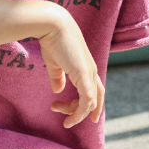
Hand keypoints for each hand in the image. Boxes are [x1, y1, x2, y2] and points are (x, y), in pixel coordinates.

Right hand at [37, 9, 103, 127]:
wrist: (53, 25)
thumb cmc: (52, 40)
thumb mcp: (54, 63)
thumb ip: (57, 77)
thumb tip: (58, 90)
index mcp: (86, 67)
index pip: (93, 89)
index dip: (88, 104)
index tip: (72, 113)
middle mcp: (91, 71)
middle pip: (96, 98)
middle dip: (87, 113)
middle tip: (70, 122)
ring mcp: (89, 73)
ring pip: (90, 102)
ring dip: (76, 114)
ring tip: (61, 117)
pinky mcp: (84, 75)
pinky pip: (86, 100)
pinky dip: (79, 112)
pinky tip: (69, 118)